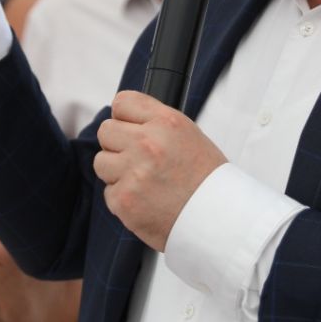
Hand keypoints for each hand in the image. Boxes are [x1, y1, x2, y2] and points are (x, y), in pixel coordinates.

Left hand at [92, 91, 227, 250]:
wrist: (219, 219)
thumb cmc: (207, 180)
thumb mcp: (189, 136)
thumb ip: (156, 124)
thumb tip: (126, 121)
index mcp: (166, 123)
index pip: (122, 103)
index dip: (125, 117)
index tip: (130, 128)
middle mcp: (147, 143)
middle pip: (106, 131)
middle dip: (117, 145)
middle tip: (137, 160)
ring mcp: (133, 172)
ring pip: (101, 161)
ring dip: (116, 172)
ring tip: (142, 182)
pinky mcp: (124, 199)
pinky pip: (108, 191)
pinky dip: (123, 198)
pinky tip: (146, 201)